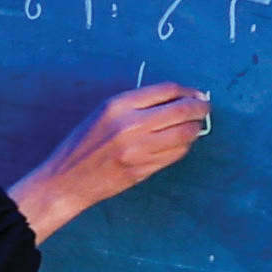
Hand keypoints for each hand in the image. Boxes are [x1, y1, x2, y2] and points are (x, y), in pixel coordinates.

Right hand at [9, 81, 206, 238]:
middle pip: (180, 111)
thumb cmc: (83, 143)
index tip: (195, 94)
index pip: (166, 90)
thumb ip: (136, 104)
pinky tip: (182, 143)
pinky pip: (175, 155)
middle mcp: (130, 126)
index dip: (187, 91)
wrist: (66, 181)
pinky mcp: (143, 170)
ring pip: (184, 135)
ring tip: (196, 126)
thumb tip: (177, 98)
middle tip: (205, 108)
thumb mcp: (103, 113)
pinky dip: (184, 146)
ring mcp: (138, 150)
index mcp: (118, 106)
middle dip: (200, 108)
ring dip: (196, 128)